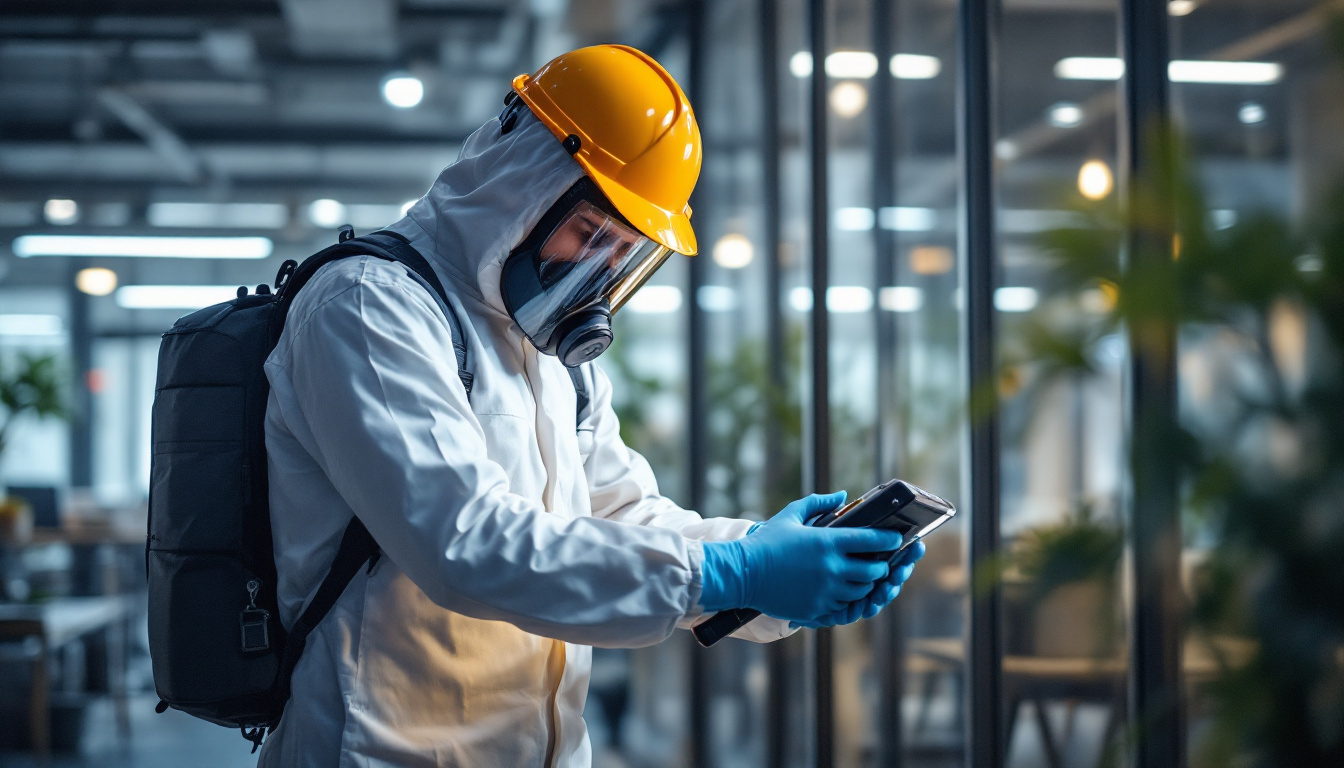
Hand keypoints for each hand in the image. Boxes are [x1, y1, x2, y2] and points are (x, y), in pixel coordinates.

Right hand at [700, 492, 904, 624]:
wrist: (742, 573)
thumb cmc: (766, 542)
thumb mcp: (791, 515)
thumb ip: (819, 503)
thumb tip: (843, 496)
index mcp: (828, 542)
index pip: (873, 540)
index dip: (889, 539)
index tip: (896, 537)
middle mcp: (832, 568)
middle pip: (874, 571)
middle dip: (881, 566)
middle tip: (880, 561)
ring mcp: (826, 592)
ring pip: (862, 591)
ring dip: (865, 584)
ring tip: (861, 576)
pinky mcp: (817, 609)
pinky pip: (843, 607)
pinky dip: (846, 599)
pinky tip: (841, 590)